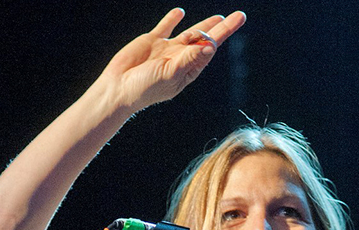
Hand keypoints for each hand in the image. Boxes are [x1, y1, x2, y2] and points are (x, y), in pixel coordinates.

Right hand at [100, 8, 245, 110]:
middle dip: (223, 28)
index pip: (208, 51)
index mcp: (188, 70)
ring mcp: (167, 49)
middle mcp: (181, 58)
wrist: (118, 88)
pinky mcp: (152, 41)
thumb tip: (211, 45)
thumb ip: (190, 59)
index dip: (217, 38)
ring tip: (219, 17)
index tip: (216, 32)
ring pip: (189, 33)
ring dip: (204, 25)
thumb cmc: (146, 88)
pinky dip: (172, 19)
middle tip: (240, 16)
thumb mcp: (171, 74)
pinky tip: (180, 13)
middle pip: (206, 39)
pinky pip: (165, 27)